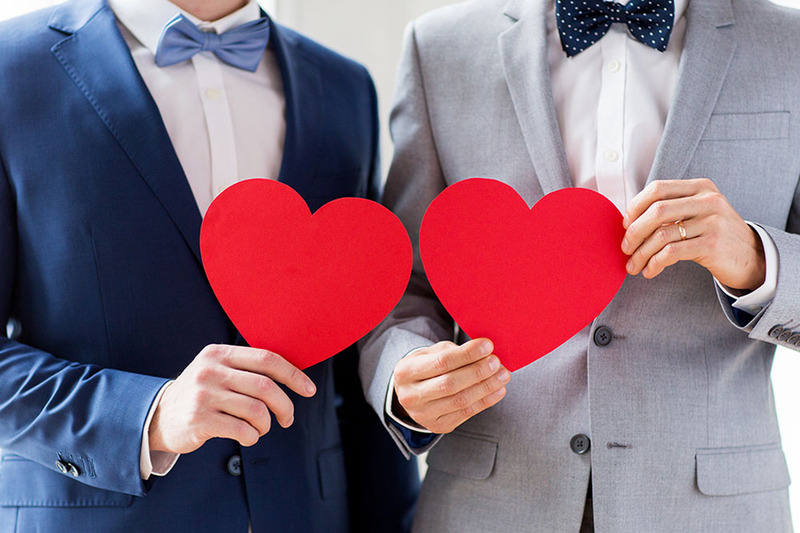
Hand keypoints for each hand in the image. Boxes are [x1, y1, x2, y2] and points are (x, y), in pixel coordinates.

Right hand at [148, 344, 315, 453]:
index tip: (309, 389)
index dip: (293, 375)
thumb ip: (247, 369)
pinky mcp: (199, 420)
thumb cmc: (201, 394)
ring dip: (266, 424)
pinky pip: (242, 430)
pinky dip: (252, 437)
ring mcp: (203, 395)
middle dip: (285, 406)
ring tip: (261, 429)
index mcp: (220, 353)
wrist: (158, 416)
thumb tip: (294, 376)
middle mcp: (211, 370)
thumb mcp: (217, 370)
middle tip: (288, 419)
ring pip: (256, 410)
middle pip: (265, 387)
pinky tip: (247, 437)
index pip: (267, 359)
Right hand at [393, 338, 509, 433]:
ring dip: (486, 387)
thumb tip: (484, 352)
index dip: (467, 354)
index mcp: (405, 371)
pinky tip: (498, 390)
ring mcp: (423, 414)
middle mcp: (411, 396)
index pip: (441, 362)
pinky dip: (486, 401)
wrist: (412, 393)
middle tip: (497, 362)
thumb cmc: (426, 367)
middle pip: (450, 384)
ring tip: (503, 375)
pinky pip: (466, 413)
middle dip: (478, 371)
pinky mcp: (438, 426)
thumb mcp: (430, 353)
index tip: (488, 345)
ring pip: (460, 401)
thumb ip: (453, 351)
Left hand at [621, 178, 765, 290]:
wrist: (753, 257)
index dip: (635, 206)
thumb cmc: (715, 236)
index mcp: (700, 187)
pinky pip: (671, 253)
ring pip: (661, 235)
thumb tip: (629, 221)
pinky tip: (650, 271)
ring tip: (633, 266)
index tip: (626, 225)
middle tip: (625, 248)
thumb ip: (671, 210)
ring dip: (640, 253)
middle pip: (655, 211)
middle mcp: (708, 200)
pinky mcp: (712, 244)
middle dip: (634, 232)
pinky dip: (654, 263)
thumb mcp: (698, 213)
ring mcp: (712, 221)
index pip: (657, 188)